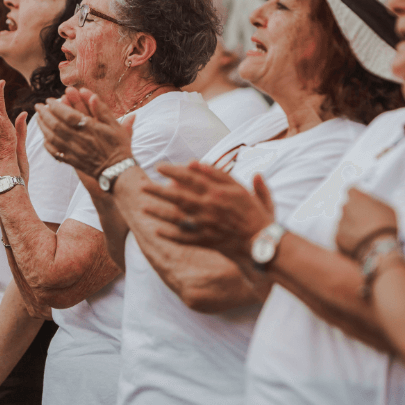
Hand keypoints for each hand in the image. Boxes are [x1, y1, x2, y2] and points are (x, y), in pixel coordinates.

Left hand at [35, 87, 134, 177]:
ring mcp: (73, 151)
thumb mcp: (115, 125)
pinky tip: (44, 138)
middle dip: (44, 114)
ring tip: (37, 118)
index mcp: (89, 128)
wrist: (118, 171)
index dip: (55, 106)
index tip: (49, 100)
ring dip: (42, 127)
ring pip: (52, 137)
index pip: (67, 114)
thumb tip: (91, 95)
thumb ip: (102, 110)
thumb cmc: (119, 146)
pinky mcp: (71, 161)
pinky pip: (55, 152)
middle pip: (55, 125)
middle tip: (38, 106)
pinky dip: (47, 144)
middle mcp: (79, 139)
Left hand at [140, 161, 274, 260]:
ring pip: (177, 218)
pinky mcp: (206, 241)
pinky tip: (157, 230)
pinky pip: (184, 238)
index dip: (173, 171)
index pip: (190, 177)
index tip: (159, 167)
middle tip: (142, 186)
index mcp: (218, 192)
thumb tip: (196, 162)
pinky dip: (170, 235)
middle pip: (178, 196)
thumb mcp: (241, 188)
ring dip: (159, 212)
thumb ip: (220, 174)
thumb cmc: (256, 214)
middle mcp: (209, 208)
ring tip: (143, 207)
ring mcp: (206, 226)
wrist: (263, 242)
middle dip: (158, 191)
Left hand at [336, 188, 398, 258]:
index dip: (357, 196)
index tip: (360, 200)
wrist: (379, 247)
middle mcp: (345, 208)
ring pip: (344, 222)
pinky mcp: (337, 238)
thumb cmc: (385, 227)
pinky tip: (360, 242)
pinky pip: (342, 236)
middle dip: (354, 212)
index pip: (351, 190)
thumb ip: (375, 203)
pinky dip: (349, 239)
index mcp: (357, 197)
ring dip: (352, 226)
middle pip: (347, 207)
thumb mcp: (387, 208)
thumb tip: (373, 204)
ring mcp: (340, 223)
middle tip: (366, 220)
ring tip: (365, 233)